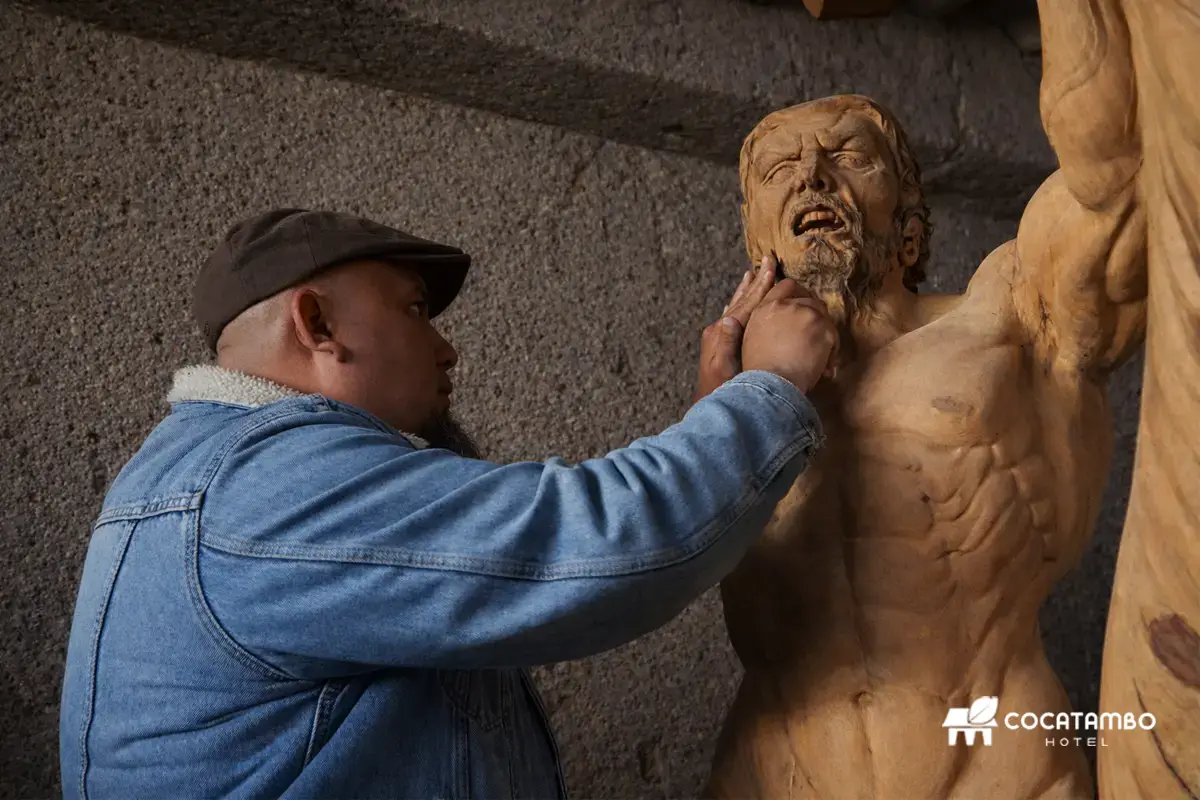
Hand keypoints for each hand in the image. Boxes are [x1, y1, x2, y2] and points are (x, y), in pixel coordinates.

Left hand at [693, 256, 778, 402]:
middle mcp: (719, 330)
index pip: (745, 304)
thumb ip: (725, 344)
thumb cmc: (722, 392)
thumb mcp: (724, 368)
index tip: (770, 268)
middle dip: (755, 282)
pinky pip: (733, 317)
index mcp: (722, 333)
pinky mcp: (720, 345)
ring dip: (746, 290)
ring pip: (737, 306)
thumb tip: (728, 319)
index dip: (760, 287)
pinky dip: (739, 305)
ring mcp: (718, 337)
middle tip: (766, 261)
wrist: (711, 407)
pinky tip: (737, 303)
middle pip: (741, 300)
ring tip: (751, 274)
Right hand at [741, 279, 837, 392]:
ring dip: (823, 334)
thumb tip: (778, 320)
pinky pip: (834, 336)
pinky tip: (823, 368)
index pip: (787, 286)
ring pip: (824, 316)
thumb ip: (766, 321)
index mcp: (767, 306)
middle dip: (815, 315)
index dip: (799, 294)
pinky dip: (831, 352)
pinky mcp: (824, 329)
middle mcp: (787, 305)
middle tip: (815, 335)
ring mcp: (808, 314)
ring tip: (817, 356)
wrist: (771, 384)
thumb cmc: (759, 370)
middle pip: (810, 299)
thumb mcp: (752, 337)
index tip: (803, 306)